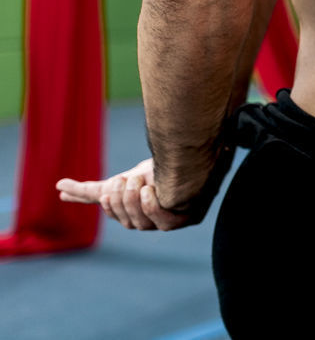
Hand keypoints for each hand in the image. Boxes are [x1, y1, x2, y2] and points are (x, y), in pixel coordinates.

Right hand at [56, 159, 191, 231]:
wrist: (191, 158)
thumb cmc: (157, 170)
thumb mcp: (121, 179)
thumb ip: (90, 189)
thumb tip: (58, 188)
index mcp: (136, 214)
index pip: (118, 216)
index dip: (110, 205)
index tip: (106, 190)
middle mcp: (154, 222)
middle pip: (128, 221)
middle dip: (122, 199)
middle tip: (125, 179)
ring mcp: (170, 222)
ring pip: (142, 222)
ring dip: (135, 200)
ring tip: (138, 180)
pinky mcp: (187, 219)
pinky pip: (165, 222)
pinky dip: (152, 207)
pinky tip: (150, 192)